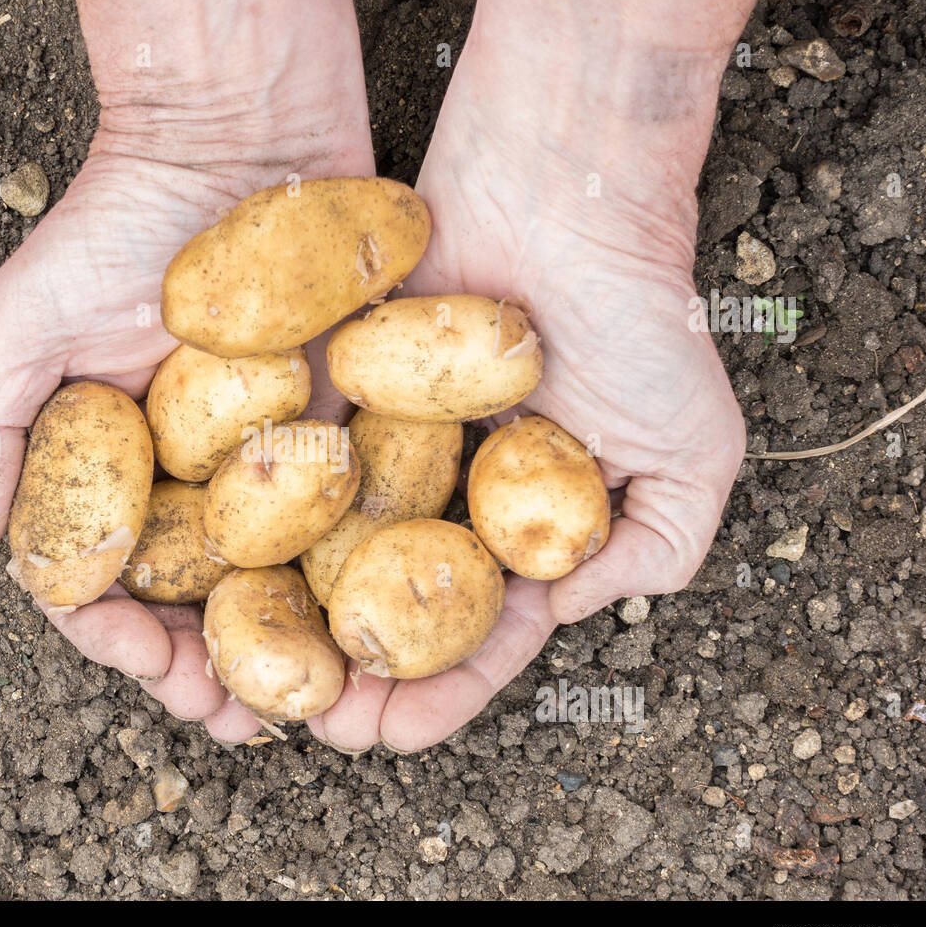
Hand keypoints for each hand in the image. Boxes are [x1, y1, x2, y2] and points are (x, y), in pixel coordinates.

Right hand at [0, 0, 372, 741]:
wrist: (236, 140)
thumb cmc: (116, 223)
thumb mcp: (21, 322)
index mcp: (102, 467)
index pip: (99, 579)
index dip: (118, 640)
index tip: (149, 670)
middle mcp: (179, 477)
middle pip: (190, 600)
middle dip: (207, 670)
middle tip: (240, 721)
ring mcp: (258, 461)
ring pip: (268, 582)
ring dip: (282, 651)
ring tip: (304, 705)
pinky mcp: (332, 433)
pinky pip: (336, 522)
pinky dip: (343, 583)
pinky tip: (363, 628)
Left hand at [308, 0, 752, 753]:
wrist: (560, 192)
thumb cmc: (638, 318)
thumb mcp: (696, 453)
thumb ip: (658, 549)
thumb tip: (565, 610)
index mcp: (530, 529)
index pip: (483, 636)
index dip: (444, 693)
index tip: (396, 734)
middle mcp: (456, 499)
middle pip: (396, 609)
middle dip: (359, 674)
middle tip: (314, 722)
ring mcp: (396, 451)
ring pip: (335, 555)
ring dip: (301, 619)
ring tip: (260, 671)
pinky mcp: (342, 398)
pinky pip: (300, 472)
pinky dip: (267, 524)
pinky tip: (229, 574)